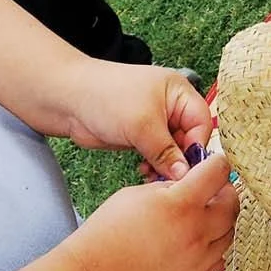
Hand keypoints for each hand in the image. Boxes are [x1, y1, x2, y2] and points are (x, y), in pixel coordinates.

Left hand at [64, 61, 215, 179]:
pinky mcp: (139, 135)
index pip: (202, 122)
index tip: (188, 168)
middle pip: (188, 137)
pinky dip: (152, 164)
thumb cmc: (107, 98)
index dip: (197, 146)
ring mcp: (154, 121)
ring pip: (172, 149)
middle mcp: (170, 105)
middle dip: (180, 158)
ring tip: (152, 175)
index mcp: (179, 92)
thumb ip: (166, 151)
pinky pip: (156, 154)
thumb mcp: (142, 125)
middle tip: (168, 178)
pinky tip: (143, 171)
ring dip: (165, 165)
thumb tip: (185, 175)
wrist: (69, 100)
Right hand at [67, 153, 238, 270]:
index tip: (213, 164)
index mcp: (182, 204)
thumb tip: (190, 184)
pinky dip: (213, 249)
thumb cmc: (107, 232)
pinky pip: (218, 261)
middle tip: (211, 191)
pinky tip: (196, 243)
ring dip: (221, 221)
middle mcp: (196, 232)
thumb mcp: (138, 193)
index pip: (218, 172)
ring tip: (202, 217)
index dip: (217, 163)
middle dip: (224, 192)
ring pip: (229, 234)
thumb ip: (170, 187)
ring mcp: (198, 260)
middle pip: (232, 204)